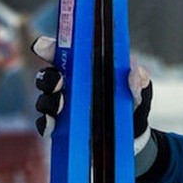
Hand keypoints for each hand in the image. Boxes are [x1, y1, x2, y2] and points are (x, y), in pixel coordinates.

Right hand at [31, 36, 153, 153]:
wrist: (131, 136)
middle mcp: (69, 86)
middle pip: (48, 76)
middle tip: (59, 81)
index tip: (43, 46)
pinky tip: (54, 124)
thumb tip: (135, 72)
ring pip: (44, 100)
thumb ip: (139, 83)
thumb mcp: (140, 93)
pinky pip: (46, 125)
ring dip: (48, 101)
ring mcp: (62, 107)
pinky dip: (47, 124)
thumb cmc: (131, 106)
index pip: (62, 54)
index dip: (50, 48)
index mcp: (85, 70)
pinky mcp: (60, 128)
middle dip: (49, 77)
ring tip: (60, 104)